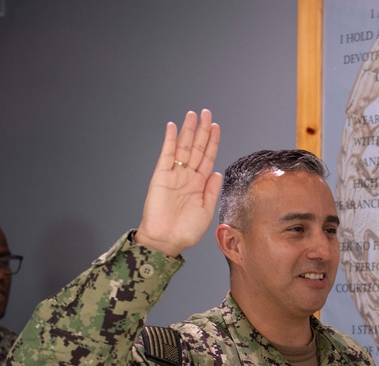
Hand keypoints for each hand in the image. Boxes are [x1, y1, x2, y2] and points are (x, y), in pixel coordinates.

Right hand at [137, 109, 223, 256]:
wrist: (166, 239)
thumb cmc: (186, 230)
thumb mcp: (207, 210)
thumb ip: (212, 190)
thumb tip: (217, 172)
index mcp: (200, 184)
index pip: (207, 158)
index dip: (212, 142)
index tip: (216, 127)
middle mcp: (187, 176)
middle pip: (196, 148)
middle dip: (202, 130)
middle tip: (206, 113)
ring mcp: (174, 174)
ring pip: (183, 147)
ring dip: (188, 130)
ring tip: (193, 115)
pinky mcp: (161, 175)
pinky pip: (166, 154)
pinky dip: (170, 140)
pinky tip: (173, 127)